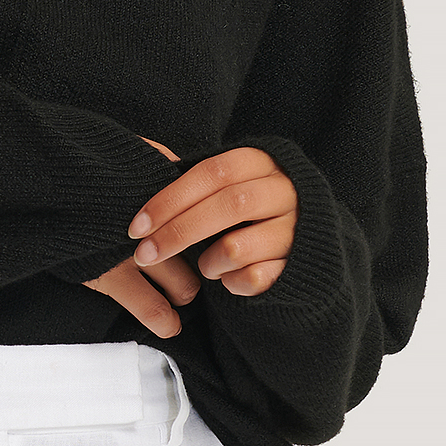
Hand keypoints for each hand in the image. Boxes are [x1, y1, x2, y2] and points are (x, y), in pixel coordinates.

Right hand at [79, 137, 201, 337]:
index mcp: (161, 194)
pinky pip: (151, 307)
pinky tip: (169, 325)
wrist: (44, 183)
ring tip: (178, 297)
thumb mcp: (127, 152)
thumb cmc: (82, 165)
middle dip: (200, 264)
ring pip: (183, 285)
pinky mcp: (111, 276)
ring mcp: (135, 252)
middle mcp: (155, 224)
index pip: (202, 219)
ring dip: (183, 293)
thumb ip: (156, 160)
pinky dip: (164, 320)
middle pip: (200, 253)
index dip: (207, 230)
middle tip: (193, 268)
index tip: (207, 237)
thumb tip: (179, 165)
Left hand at [127, 144, 297, 297]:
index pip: (212, 173)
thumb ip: (197, 183)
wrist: (308, 237)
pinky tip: (230, 278)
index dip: (170, 199)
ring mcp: (295, 228)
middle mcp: (284, 191)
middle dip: (178, 233)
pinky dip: (233, 283)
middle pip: (228, 206)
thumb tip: (142, 184)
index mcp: (262, 162)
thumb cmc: (249, 208)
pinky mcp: (300, 264)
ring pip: (237, 247)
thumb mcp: (229, 185)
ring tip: (206, 265)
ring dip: (209, 262)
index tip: (137, 226)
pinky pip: (255, 279)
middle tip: (144, 255)